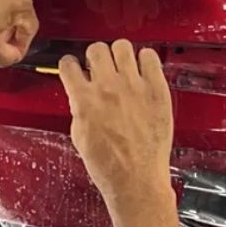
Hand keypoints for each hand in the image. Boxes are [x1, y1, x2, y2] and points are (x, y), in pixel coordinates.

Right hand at [58, 41, 173, 203]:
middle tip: (100, 67)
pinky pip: (150, 57)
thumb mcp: (79, 136)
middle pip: (96, 49)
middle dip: (95, 57)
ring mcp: (134, 86)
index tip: (74, 67)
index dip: (69, 65)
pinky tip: (142, 70)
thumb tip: (81, 96)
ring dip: (119, 55)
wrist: (136, 180)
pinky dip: (145, 60)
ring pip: (122, 46)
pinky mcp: (157, 90)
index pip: (68, 64)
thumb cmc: (109, 166)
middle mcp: (108, 88)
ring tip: (122, 66)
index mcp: (84, 99)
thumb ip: (79, 109)